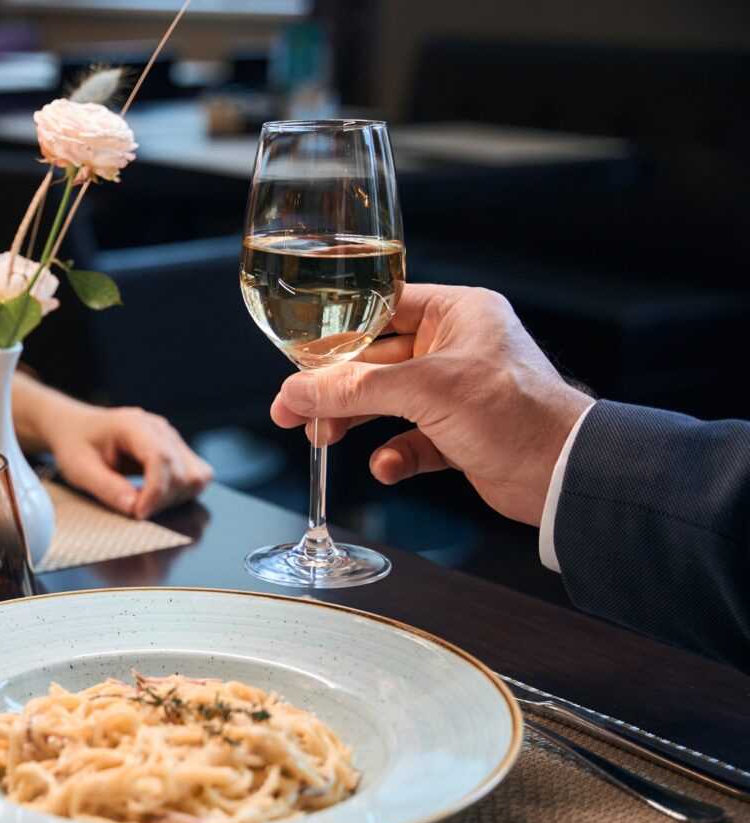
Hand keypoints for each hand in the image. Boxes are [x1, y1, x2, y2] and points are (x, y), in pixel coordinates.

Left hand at [44, 405, 212, 518]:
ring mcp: (172, 439)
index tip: (138, 513)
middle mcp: (160, 429)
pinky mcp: (178, 451)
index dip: (155, 492)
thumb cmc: (77, 445)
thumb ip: (106, 487)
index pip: (160, 458)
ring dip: (174, 499)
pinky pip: (198, 476)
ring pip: (196, 477)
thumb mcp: (79, 468)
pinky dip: (184, 494)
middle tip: (133, 510)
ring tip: (145, 502)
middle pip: (181, 472)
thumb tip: (133, 507)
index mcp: (133, 425)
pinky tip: (157, 497)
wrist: (78, 429)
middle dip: (161, 500)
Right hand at [269, 284, 592, 524]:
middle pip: (375, 361)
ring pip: (386, 403)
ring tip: (324, 438)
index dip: (336, 331)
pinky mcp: (459, 434)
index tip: (298, 355)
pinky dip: (393, 455)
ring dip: (355, 422)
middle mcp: (456, 347)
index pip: (381, 308)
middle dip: (336, 388)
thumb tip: (296, 391)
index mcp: (458, 313)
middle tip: (294, 408)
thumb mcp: (425, 391)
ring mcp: (457, 393)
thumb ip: (355, 389)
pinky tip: (386, 467)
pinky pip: (410, 441)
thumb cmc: (516, 413)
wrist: (566, 475)